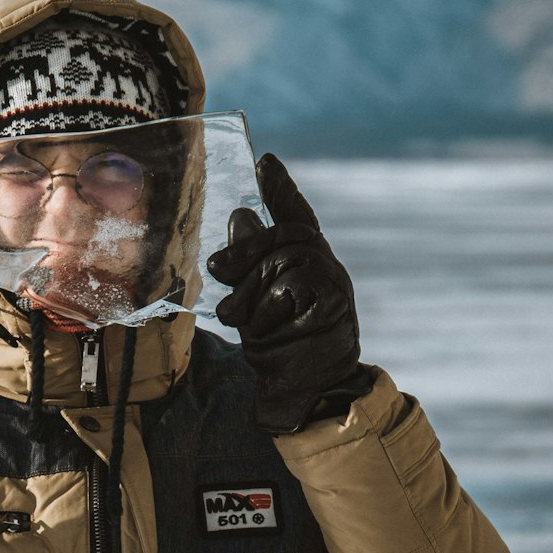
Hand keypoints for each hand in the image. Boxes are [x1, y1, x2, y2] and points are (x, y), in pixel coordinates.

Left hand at [206, 153, 370, 433]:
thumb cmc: (279, 344)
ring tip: (244, 320)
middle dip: (243, 252)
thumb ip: (250, 263)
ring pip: (281, 263)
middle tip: (218, 271)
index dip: (281, 188)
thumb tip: (241, 215)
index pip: (296, 215)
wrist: (303, 391)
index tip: (265, 161)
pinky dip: (268, 310)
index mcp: (307, 261)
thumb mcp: (254, 300)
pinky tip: (269, 328)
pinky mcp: (334, 303)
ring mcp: (333, 283)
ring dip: (251, 294)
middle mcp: (324, 266)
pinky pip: (288, 288)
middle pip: (281, 236)